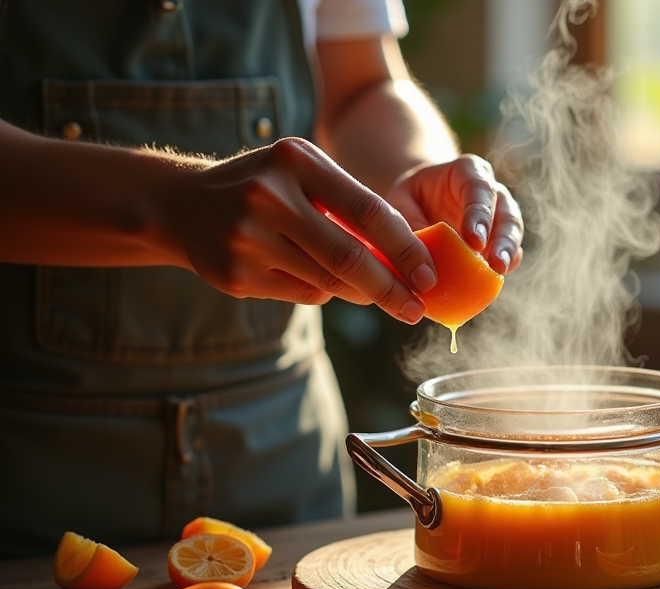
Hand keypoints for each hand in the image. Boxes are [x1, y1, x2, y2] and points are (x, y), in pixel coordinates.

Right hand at [163, 137, 435, 322]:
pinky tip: (325, 283)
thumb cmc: (265, 187)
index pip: (369, 211)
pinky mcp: (235, 275)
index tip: (430, 275)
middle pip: (350, 257)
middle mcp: (269, 196)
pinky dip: (324, 292)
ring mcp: (247, 238)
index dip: (406, 248)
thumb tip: (411, 257)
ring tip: (384, 298)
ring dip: (362, 294)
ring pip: (327, 281)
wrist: (181, 205)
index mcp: (296, 161)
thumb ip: (350, 206)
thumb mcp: (303, 174)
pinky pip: (302, 294)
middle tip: (416, 308)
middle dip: (391, 288)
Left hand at [385, 154, 524, 274]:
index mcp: (467, 172)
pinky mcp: (502, 237)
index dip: (479, 214)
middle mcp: (491, 190)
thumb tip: (419, 261)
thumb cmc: (411, 199)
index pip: (478, 188)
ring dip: (508, 253)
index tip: (474, 241)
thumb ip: (411, 226)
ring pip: (513, 230)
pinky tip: (497, 278)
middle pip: (505, 211)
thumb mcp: (401, 204)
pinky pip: (511, 250)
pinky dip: (506, 264)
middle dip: (502, 239)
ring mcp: (500, 214)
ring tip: (500, 272)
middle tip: (495, 264)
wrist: (422, 202)